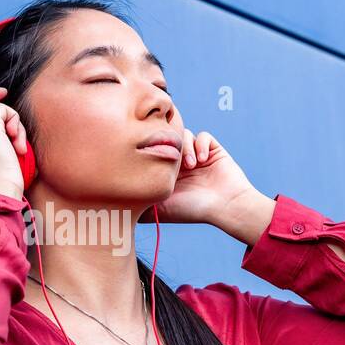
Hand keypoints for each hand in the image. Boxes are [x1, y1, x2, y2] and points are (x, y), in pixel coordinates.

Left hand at [138, 128, 271, 240]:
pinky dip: (201, 145)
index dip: (153, 153)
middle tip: (172, 161)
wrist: (225, 207)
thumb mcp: (161, 208)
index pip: (154, 152)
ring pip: (183, 135)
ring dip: (186, 148)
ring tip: (192, 166)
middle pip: (168, 140)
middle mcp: (182, 164)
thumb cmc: (193, 209)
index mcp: (169, 175)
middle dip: (169, 147)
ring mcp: (198, 156)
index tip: (154, 161)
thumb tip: (119, 202)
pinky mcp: (213, 150)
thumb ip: (142, 202)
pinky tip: (203, 161)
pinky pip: (202, 135)